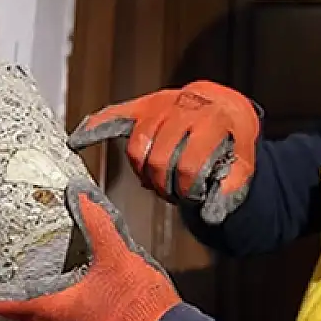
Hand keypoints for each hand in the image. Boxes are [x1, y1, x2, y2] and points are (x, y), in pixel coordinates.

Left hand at [0, 173, 179, 320]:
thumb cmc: (138, 309)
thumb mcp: (115, 254)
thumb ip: (96, 222)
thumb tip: (79, 196)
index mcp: (50, 307)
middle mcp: (56, 319)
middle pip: (13, 301)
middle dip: (4, 273)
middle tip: (3, 247)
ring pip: (38, 301)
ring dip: (30, 277)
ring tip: (36, 248)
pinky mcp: (90, 320)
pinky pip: (62, 300)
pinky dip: (57, 280)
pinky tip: (75, 261)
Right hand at [67, 80, 260, 224]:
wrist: (226, 107)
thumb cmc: (233, 138)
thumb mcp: (243, 161)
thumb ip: (230, 187)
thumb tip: (210, 215)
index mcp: (213, 119)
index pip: (189, 165)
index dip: (188, 189)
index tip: (192, 197)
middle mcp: (184, 107)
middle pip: (159, 159)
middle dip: (165, 184)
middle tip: (173, 191)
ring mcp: (161, 104)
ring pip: (137, 147)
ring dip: (143, 171)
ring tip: (156, 180)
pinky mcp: (143, 105)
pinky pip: (114, 115)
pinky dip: (95, 127)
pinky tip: (76, 141)